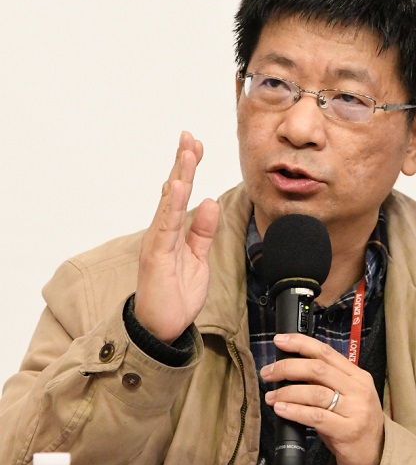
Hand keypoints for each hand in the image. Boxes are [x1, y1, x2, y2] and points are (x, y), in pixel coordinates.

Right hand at [134, 131, 218, 342]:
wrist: (161, 328)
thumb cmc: (176, 296)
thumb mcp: (198, 259)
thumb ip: (202, 232)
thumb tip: (209, 203)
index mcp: (172, 232)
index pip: (181, 194)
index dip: (187, 169)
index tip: (195, 145)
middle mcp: (162, 232)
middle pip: (173, 190)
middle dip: (182, 162)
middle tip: (189, 136)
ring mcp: (157, 242)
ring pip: (169, 202)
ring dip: (179, 175)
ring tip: (187, 151)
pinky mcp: (156, 255)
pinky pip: (166, 225)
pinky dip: (171, 204)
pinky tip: (177, 185)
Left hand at [262, 334, 384, 464]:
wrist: (375, 455)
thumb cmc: (354, 424)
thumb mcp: (346, 397)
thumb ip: (326, 382)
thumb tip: (291, 369)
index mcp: (358, 376)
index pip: (326, 352)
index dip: (301, 343)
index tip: (280, 341)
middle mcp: (359, 390)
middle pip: (318, 369)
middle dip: (287, 367)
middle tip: (268, 373)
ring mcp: (355, 410)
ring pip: (315, 392)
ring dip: (287, 392)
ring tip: (271, 397)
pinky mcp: (348, 431)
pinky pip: (315, 416)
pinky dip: (295, 411)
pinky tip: (281, 409)